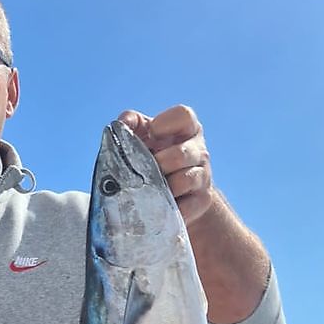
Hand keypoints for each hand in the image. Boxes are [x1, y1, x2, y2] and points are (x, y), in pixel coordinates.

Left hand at [118, 106, 215, 225]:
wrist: (177, 191)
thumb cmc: (157, 157)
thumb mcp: (145, 136)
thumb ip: (132, 124)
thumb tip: (121, 124)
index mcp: (187, 129)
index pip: (185, 115)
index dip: (165, 123)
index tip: (151, 133)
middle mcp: (199, 151)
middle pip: (182, 154)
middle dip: (158, 163)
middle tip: (144, 170)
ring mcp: (202, 176)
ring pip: (184, 180)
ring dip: (162, 187)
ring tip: (149, 189)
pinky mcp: (201, 200)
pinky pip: (185, 206)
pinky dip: (169, 208)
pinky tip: (158, 207)